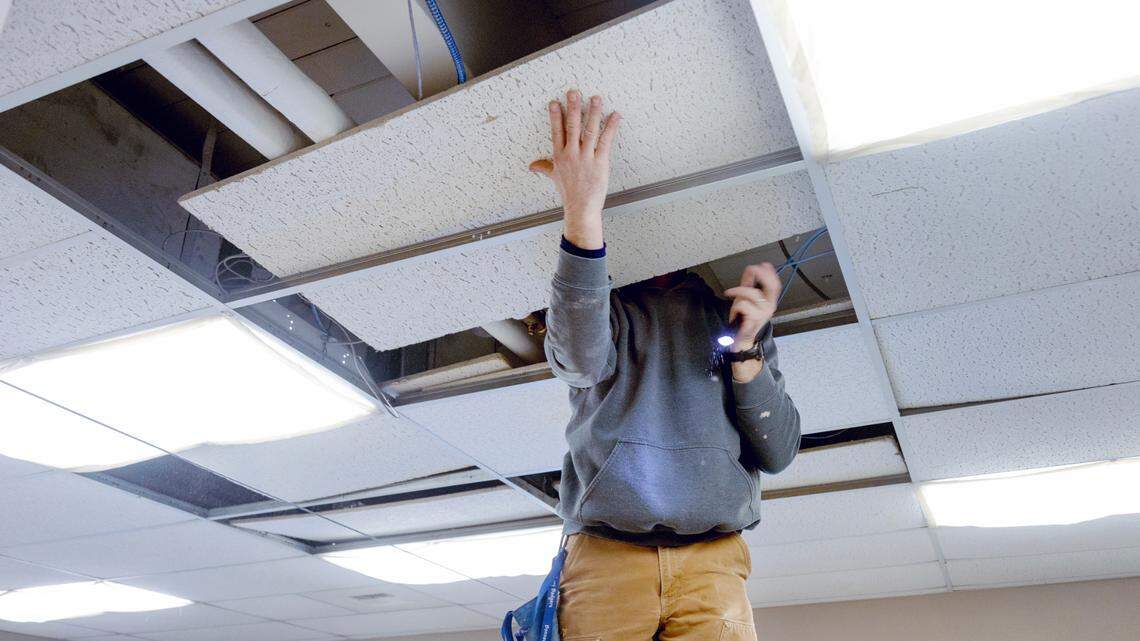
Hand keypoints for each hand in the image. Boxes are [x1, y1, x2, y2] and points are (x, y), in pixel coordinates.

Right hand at [529, 90, 620, 249]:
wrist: (581, 207)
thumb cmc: (569, 193)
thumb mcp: (554, 177)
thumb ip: (544, 167)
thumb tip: (533, 165)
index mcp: (560, 156)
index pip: (556, 131)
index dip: (555, 116)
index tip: (555, 102)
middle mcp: (572, 154)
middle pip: (572, 126)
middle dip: (573, 108)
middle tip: (574, 92)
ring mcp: (586, 157)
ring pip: (589, 130)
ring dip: (593, 112)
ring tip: (596, 98)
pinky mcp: (600, 161)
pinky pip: (606, 141)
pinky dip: (611, 127)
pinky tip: (614, 116)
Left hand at [723, 263, 780, 351]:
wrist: (742, 338)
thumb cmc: (745, 318)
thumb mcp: (746, 298)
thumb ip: (748, 283)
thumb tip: (751, 269)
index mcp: (769, 301)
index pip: (775, 285)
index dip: (771, 273)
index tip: (764, 264)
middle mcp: (769, 306)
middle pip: (772, 286)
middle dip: (762, 274)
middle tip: (752, 269)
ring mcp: (762, 313)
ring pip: (752, 294)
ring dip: (739, 291)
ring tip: (731, 293)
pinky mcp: (753, 320)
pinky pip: (743, 305)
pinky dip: (736, 305)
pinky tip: (734, 308)